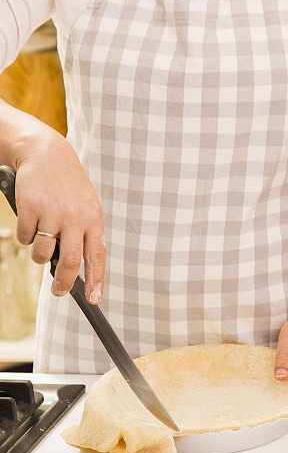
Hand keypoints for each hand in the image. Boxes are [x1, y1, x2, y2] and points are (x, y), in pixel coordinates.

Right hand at [13, 122, 105, 302]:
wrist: (46, 153)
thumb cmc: (68, 184)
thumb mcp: (86, 205)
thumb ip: (85, 233)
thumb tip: (78, 267)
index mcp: (93, 218)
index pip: (97, 256)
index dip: (96, 281)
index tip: (94, 299)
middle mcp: (75, 217)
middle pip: (71, 263)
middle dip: (64, 284)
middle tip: (59, 292)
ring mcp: (52, 213)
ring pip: (43, 254)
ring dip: (40, 256)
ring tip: (42, 243)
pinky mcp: (30, 209)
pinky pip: (25, 238)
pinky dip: (26, 236)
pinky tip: (31, 221)